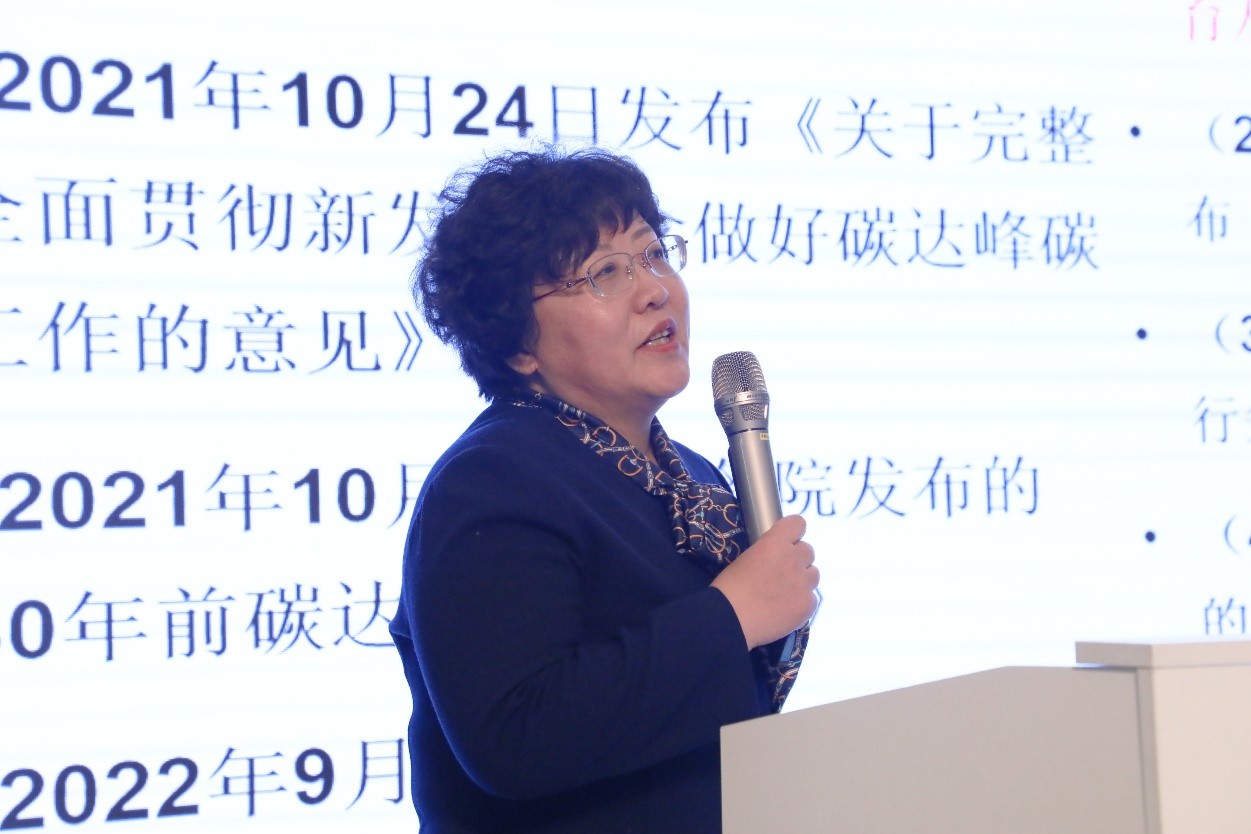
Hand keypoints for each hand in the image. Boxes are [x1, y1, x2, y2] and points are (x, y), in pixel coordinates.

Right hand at [710, 514, 819, 649]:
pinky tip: (785, 610)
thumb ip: (767, 554)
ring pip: (813, 575)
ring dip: (802, 580)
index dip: (794, 533)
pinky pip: (812, 598)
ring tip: (785, 593)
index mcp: (775, 543)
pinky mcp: (808, 605)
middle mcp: (793, 559)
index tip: (788, 542)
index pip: (798, 524)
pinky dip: (801, 602)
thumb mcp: (745, 559)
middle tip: (782, 574)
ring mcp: (803, 583)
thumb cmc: (729, 588)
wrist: (730, 619)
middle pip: (808, 551)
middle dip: (797, 559)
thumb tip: (775, 559)